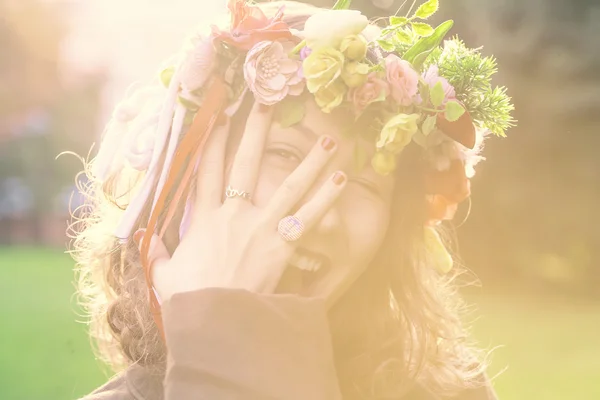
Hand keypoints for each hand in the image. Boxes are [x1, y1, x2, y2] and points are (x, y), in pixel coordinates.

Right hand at [136, 103, 346, 301]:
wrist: (215, 320)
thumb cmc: (189, 299)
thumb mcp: (164, 274)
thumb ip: (157, 253)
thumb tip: (145, 240)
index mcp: (204, 218)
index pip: (207, 170)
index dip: (212, 141)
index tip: (218, 114)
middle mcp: (234, 214)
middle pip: (246, 164)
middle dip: (256, 131)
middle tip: (268, 102)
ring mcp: (260, 226)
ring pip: (288, 185)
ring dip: (310, 161)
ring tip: (329, 139)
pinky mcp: (283, 244)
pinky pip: (308, 216)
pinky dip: (326, 198)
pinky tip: (342, 178)